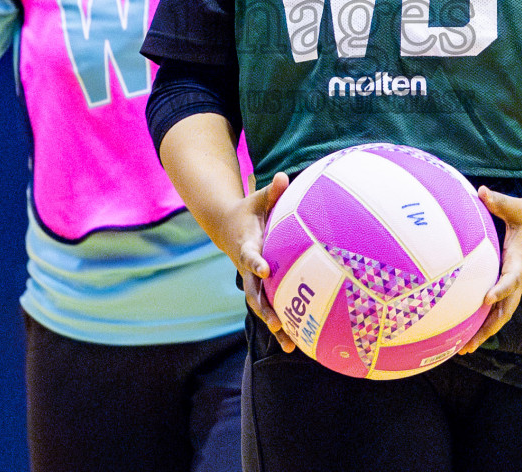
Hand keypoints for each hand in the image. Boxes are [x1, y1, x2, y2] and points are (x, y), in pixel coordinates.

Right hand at [213, 172, 294, 351]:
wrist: (228, 228)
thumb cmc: (249, 211)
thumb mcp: (258, 199)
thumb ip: (272, 191)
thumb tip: (284, 177)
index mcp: (247, 246)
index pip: (250, 256)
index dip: (256, 263)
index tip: (266, 269)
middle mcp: (247, 268)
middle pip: (254, 291)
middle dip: (264, 307)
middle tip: (277, 321)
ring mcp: (252, 282)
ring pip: (260, 306)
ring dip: (273, 324)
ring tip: (288, 343)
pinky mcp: (259, 289)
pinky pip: (268, 309)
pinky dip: (278, 326)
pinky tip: (293, 344)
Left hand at [460, 187, 521, 353]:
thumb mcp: (519, 207)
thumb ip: (498, 202)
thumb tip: (479, 191)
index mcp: (521, 258)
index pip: (511, 278)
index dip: (500, 289)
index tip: (485, 299)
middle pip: (506, 309)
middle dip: (487, 328)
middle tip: (467, 345)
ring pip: (505, 312)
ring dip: (487, 330)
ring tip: (465, 347)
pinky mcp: (520, 283)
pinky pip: (505, 306)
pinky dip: (491, 319)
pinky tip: (473, 329)